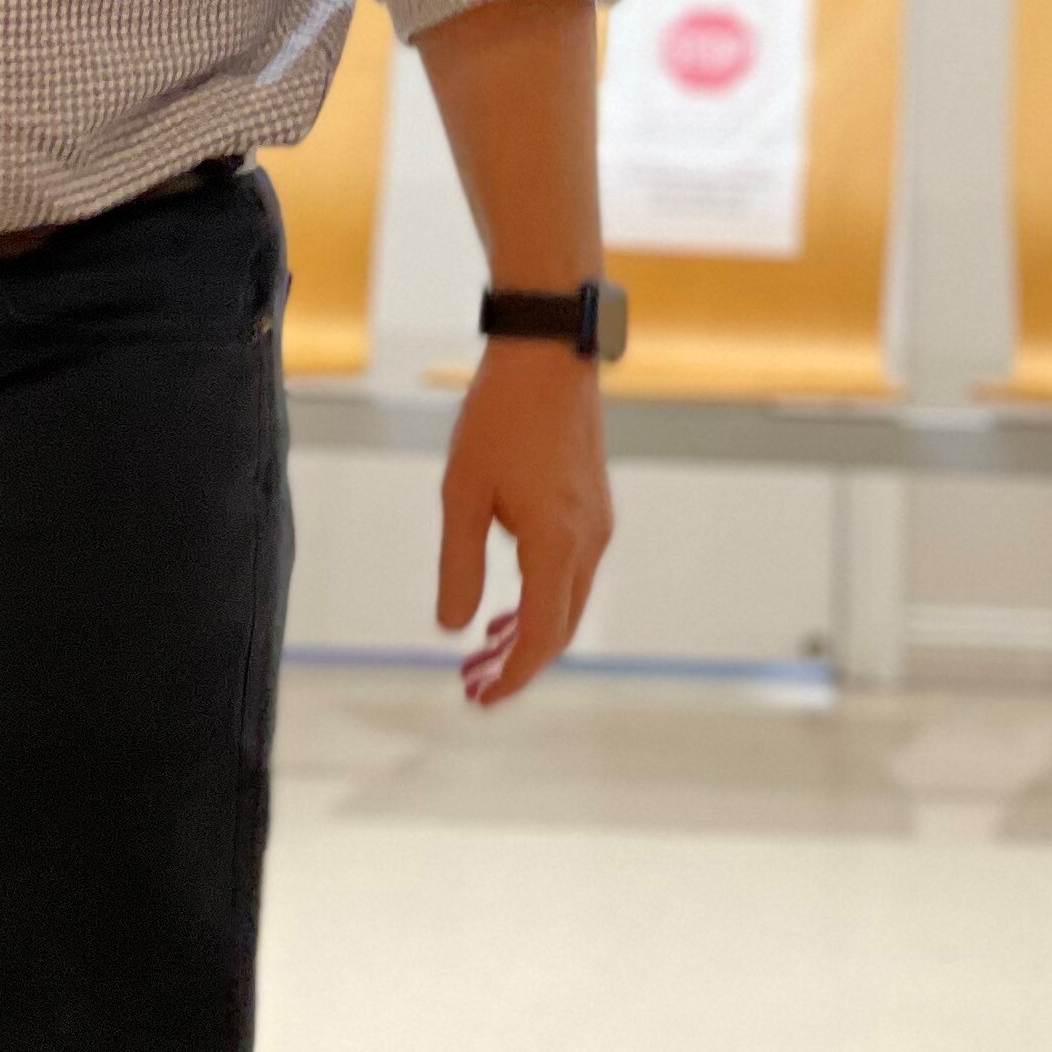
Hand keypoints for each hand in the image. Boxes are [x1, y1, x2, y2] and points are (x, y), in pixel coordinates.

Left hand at [437, 337, 611, 703]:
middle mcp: (588, 542)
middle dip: (517, 663)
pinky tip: (508, 601)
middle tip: (472, 684)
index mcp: (557, 546)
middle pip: (560, 628)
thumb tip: (454, 628)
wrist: (548, 353)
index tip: (480, 697)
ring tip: (483, 651)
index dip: (513, 677)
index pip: (542, 638)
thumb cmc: (500, 417)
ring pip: (568, 601)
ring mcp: (596, 524)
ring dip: (528, 632)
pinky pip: (572, 572)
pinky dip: (542, 598)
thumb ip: (460, 566)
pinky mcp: (592, 506)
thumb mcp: (463, 494)